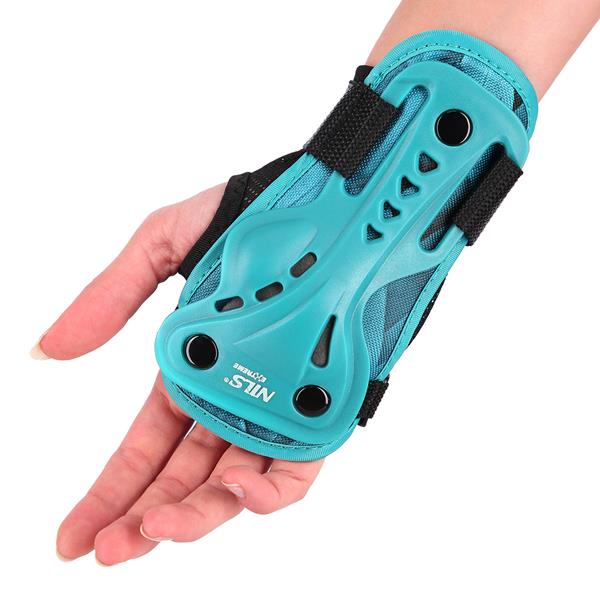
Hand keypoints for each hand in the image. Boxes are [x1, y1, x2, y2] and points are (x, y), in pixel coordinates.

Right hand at [37, 184, 323, 564]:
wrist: (332, 204)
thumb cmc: (250, 216)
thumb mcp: (165, 245)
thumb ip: (112, 297)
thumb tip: (45, 349)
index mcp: (190, 370)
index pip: (144, 447)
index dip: (109, 491)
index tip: (73, 534)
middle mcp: (232, 396)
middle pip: (186, 475)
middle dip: (146, 516)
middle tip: (109, 547)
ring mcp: (278, 403)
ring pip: (238, 480)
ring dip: (201, 512)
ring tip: (160, 528)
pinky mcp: (324, 402)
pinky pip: (300, 462)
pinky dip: (271, 489)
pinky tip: (240, 491)